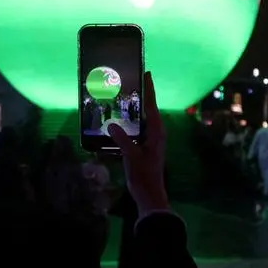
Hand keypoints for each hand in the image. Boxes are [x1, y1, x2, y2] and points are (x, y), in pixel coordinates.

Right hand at [108, 72, 169, 213]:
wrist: (149, 194)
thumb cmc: (144, 175)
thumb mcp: (132, 156)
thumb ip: (122, 139)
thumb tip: (111, 124)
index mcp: (156, 132)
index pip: (152, 105)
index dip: (149, 89)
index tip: (147, 73)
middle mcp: (155, 133)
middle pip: (148, 109)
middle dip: (140, 96)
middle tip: (129, 82)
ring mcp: (150, 140)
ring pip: (141, 119)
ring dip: (133, 109)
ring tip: (121, 97)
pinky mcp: (144, 147)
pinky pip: (136, 129)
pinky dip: (128, 122)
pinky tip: (117, 120)